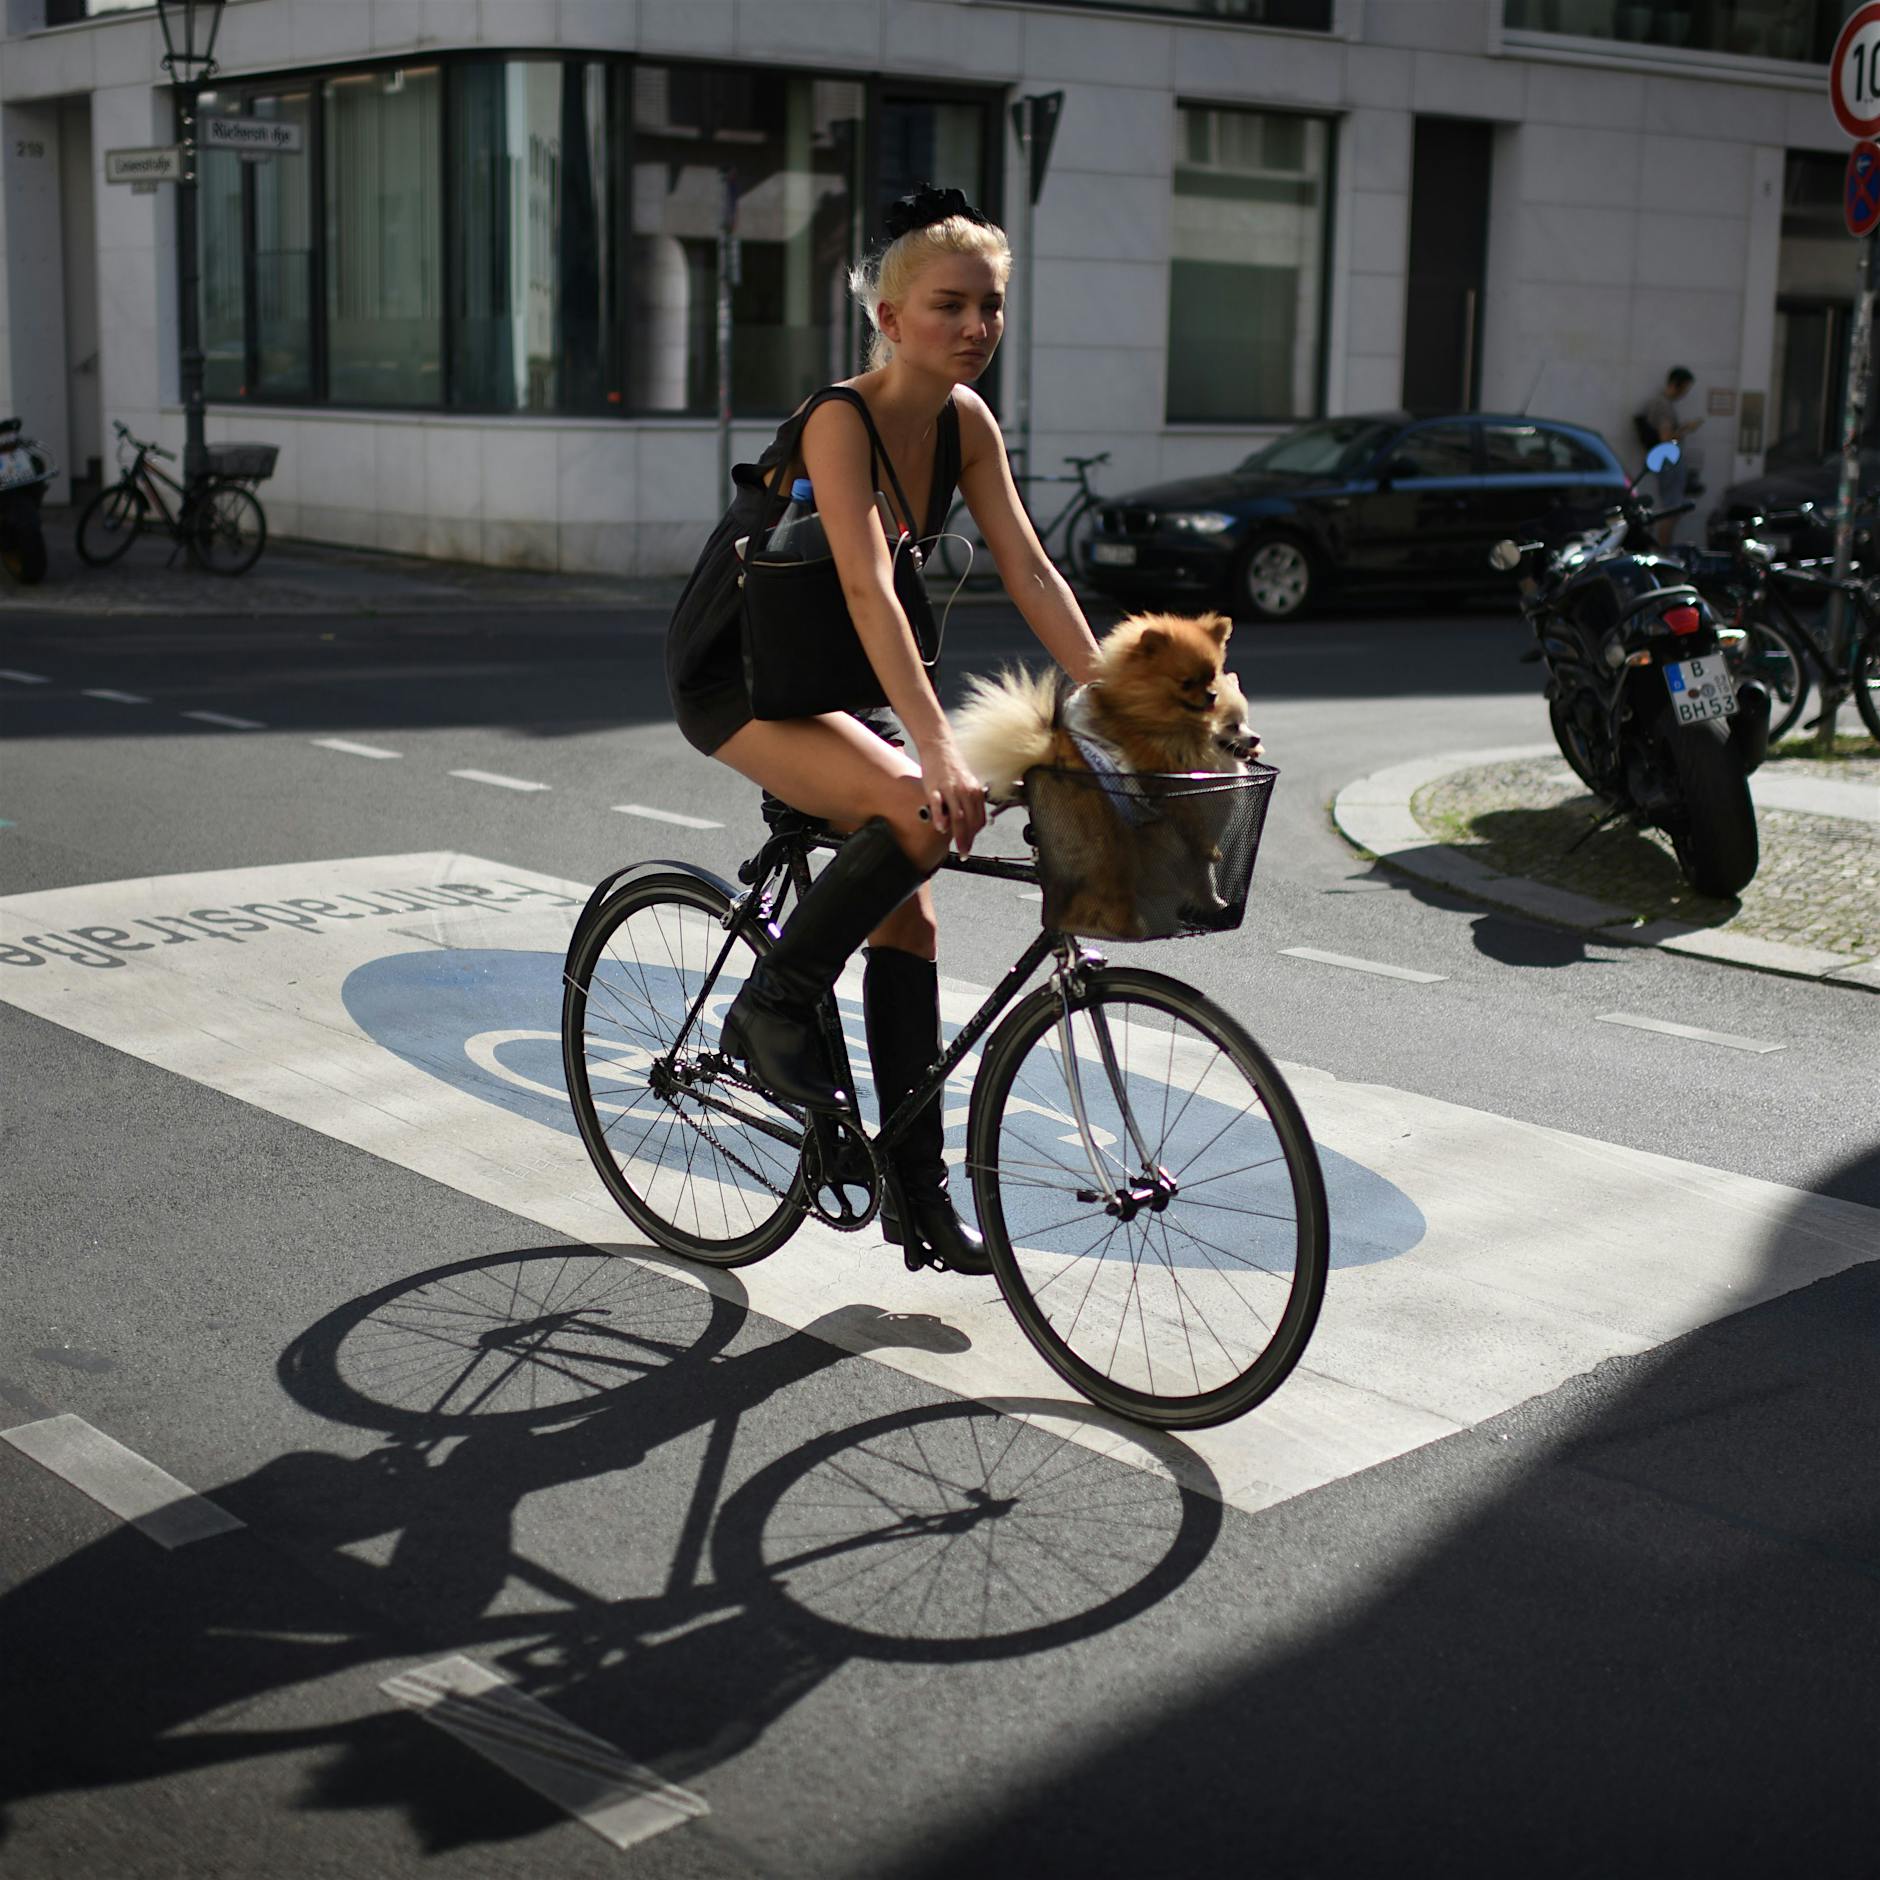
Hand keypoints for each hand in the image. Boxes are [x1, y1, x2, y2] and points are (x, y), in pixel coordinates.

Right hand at [919, 741, 986, 855]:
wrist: (939, 746)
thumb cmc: (951, 766)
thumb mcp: (966, 784)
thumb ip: (968, 801)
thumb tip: (969, 820)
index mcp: (974, 791)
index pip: (978, 819)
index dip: (975, 835)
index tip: (969, 845)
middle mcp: (965, 791)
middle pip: (969, 821)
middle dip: (968, 840)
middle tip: (964, 853)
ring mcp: (950, 789)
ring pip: (957, 816)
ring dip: (959, 835)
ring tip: (958, 848)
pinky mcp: (935, 787)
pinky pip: (938, 805)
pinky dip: (940, 818)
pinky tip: (941, 828)